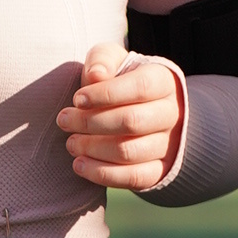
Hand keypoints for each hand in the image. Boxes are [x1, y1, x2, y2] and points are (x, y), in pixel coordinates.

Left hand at [59, 41, 183, 188]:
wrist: (140, 111)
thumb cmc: (119, 82)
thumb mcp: (112, 61)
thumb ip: (102, 60)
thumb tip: (96, 76)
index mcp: (163, 81)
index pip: (139, 88)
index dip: (105, 94)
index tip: (77, 99)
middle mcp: (172, 114)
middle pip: (132, 121)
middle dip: (91, 123)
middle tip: (65, 121)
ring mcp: (167, 144)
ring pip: (129, 152)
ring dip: (93, 149)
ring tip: (71, 143)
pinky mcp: (158, 170)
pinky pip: (133, 177)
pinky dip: (102, 174)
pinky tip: (80, 164)